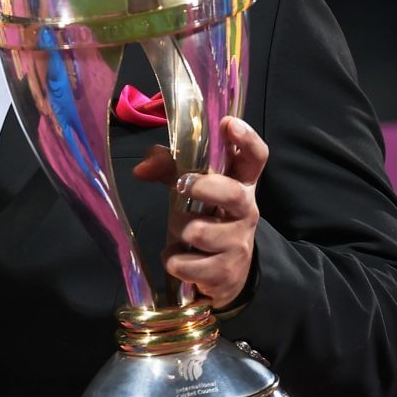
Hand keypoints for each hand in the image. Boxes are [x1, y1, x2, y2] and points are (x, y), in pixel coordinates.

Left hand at [133, 115, 266, 307]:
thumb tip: (140, 169)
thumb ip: (168, 169)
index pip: (255, 158)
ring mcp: (238, 244)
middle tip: (181, 185)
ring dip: (178, 230)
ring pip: (200, 231)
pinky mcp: (225, 273)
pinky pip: (187, 264)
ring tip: (180, 233)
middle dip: (203, 186)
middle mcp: (246, 211)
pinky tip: (179, 259)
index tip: (227, 123)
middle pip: (232, 193)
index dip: (245, 139)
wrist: (226, 273)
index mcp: (241, 184)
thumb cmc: (206, 218)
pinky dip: (173, 260)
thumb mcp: (191, 191)